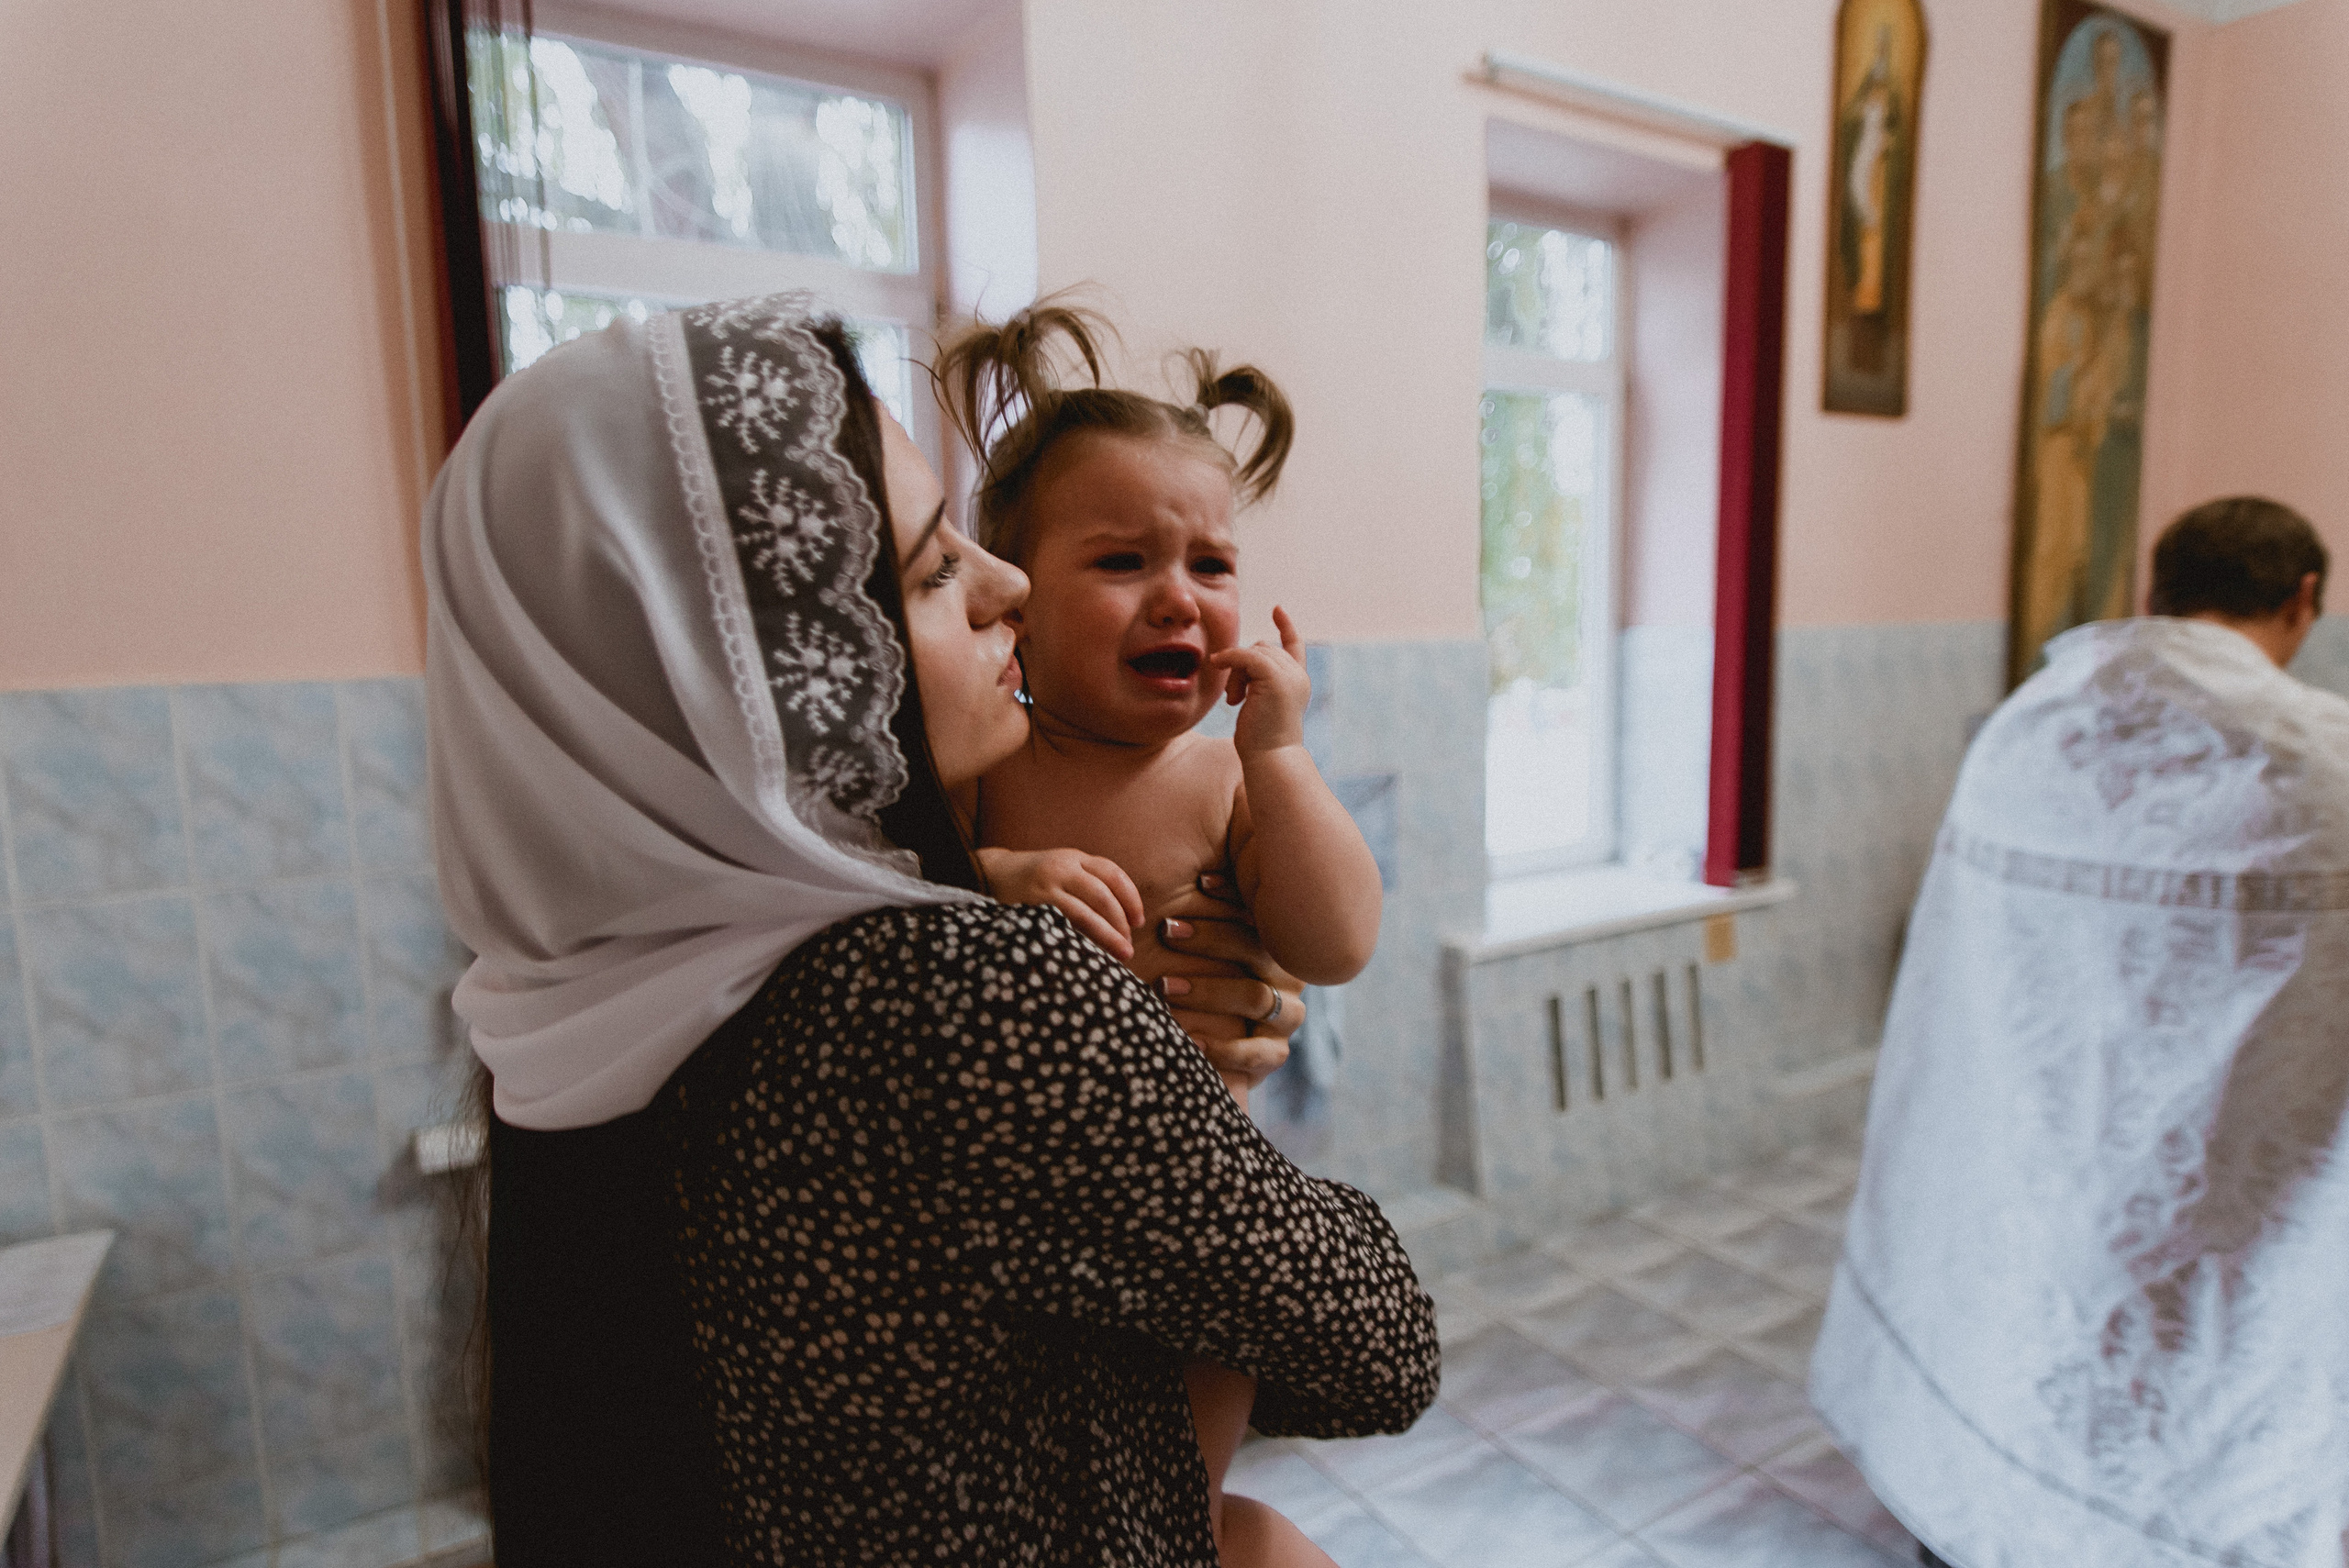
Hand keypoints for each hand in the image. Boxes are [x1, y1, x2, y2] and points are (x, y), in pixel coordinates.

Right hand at [977, 846, 1144, 960]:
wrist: (991, 874)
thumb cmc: (1034, 879)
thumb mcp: (1062, 869)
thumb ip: (1088, 884)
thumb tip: (1122, 919)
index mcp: (1075, 858)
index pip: (1113, 873)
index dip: (1131, 898)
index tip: (1138, 922)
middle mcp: (1063, 867)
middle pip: (1104, 895)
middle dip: (1120, 923)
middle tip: (1128, 946)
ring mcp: (1046, 886)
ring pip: (1085, 913)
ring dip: (1107, 935)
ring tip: (1120, 953)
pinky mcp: (1032, 905)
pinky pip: (1063, 925)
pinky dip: (1080, 941)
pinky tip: (1088, 953)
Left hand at [1152, 874, 1303, 1091]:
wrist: (1209, 1046)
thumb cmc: (1196, 977)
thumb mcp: (1198, 942)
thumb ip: (1203, 907)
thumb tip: (1193, 870)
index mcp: (1273, 943)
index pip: (1258, 914)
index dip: (1231, 896)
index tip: (1198, 882)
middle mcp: (1286, 975)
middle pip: (1256, 950)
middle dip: (1210, 939)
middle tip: (1167, 932)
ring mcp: (1285, 1015)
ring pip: (1255, 997)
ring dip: (1208, 991)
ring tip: (1165, 988)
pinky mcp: (1274, 1053)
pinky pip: (1258, 1052)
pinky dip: (1224, 1047)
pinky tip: (1190, 1040)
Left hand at [1208, 605, 1310, 757]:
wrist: (1271, 759)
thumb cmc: (1261, 741)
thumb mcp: (1260, 705)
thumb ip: (1257, 682)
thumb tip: (1238, 662)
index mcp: (1297, 682)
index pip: (1294, 645)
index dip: (1286, 626)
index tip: (1278, 609)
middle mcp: (1297, 676)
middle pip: (1262, 648)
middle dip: (1242, 666)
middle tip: (1234, 697)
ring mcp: (1288, 675)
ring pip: (1253, 652)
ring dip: (1235, 672)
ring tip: (1234, 700)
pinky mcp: (1274, 677)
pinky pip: (1245, 655)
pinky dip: (1229, 658)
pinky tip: (1218, 665)